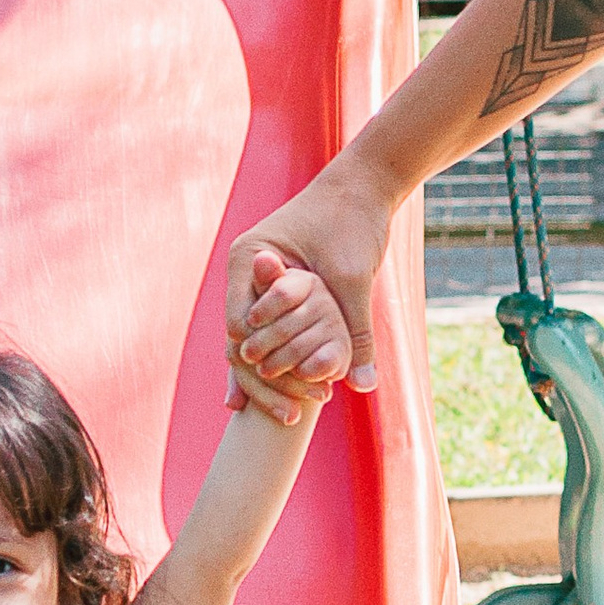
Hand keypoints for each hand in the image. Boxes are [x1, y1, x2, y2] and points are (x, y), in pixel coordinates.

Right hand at [224, 152, 396, 411]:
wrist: (363, 186)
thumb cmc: (353, 222)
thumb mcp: (354, 280)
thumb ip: (356, 333)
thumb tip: (363, 385)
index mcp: (249, 259)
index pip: (240, 326)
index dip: (260, 365)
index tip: (287, 395)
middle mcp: (245, 271)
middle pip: (240, 340)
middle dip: (261, 382)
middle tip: (286, 418)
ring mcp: (257, 280)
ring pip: (253, 340)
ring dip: (270, 376)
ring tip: (287, 415)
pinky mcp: (276, 288)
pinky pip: (271, 330)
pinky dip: (280, 359)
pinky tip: (288, 394)